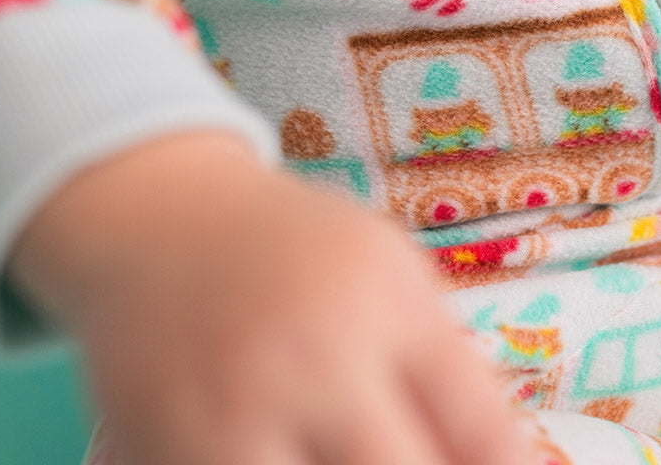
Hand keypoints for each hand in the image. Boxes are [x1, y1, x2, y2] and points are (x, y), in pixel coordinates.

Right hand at [8, 132, 538, 464]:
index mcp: (388, 305)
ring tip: (359, 451)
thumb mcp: (386, 266)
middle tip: (422, 455)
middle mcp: (319, 364)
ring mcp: (239, 419)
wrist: (159, 220)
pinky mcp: (172, 454)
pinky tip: (306, 453)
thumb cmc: (292, 244)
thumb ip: (440, 355)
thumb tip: (502, 454)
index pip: (482, 429)